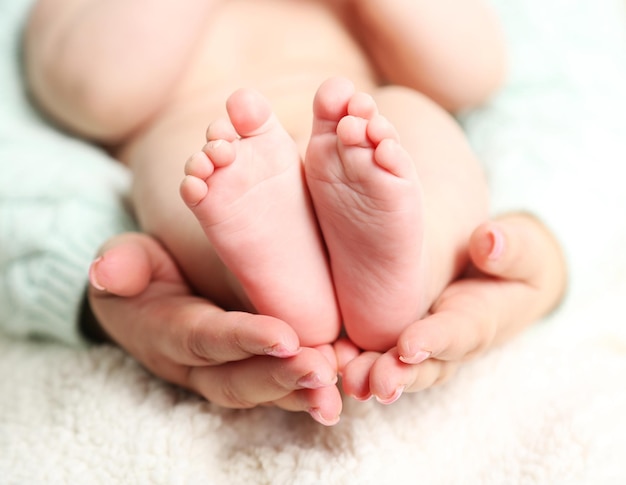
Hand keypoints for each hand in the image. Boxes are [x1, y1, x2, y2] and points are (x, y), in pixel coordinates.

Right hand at [87, 233, 341, 425]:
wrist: (149, 298)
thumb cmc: (141, 274)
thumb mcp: (125, 261)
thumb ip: (121, 264)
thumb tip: (104, 273)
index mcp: (169, 334)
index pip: (206, 339)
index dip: (241, 340)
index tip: (284, 337)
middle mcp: (200, 365)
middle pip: (239, 380)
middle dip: (280, 378)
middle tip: (323, 369)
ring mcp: (225, 372)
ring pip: (264, 391)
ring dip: (302, 391)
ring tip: (340, 386)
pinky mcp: (249, 369)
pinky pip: (279, 386)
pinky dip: (311, 389)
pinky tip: (346, 383)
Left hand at [339, 213, 567, 402]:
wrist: (501, 276)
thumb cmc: (514, 262)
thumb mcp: (524, 251)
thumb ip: (511, 249)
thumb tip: (489, 241)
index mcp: (479, 322)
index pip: (458, 334)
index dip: (435, 342)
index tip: (409, 346)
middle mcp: (446, 343)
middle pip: (423, 366)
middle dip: (398, 376)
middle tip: (371, 382)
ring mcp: (421, 343)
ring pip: (396, 367)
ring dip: (369, 374)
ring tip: (344, 376)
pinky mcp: (397, 334)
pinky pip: (376, 352)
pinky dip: (354, 359)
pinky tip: (328, 358)